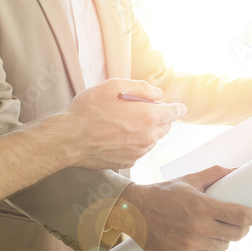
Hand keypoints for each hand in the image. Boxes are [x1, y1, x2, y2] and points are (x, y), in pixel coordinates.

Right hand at [57, 78, 186, 169]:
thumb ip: (141, 88)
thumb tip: (158, 94)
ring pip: (152, 140)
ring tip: (127, 123)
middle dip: (160, 119)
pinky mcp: (127, 162)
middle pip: (164, 128)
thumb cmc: (88, 110)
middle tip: (145, 111)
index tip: (181, 108)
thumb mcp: (113, 87)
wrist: (69, 139)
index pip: (172, 112)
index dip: (178, 109)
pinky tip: (119, 137)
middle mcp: (147, 137)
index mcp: (147, 116)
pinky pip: (138, 151)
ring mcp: (138, 152)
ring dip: (147, 131)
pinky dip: (135, 143)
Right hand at [107, 166, 251, 250]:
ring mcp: (190, 243)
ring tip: (215, 228)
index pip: (240, 215)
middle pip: (236, 234)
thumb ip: (214, 175)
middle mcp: (198, 227)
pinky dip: (208, 248)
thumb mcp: (188, 180)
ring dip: (224, 238)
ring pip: (222, 246)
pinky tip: (201, 239)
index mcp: (202, 206)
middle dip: (243, 228)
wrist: (134, 212)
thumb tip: (236, 170)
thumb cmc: (162, 194)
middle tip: (240, 223)